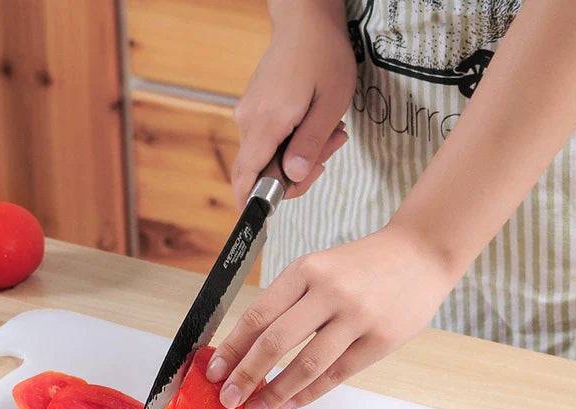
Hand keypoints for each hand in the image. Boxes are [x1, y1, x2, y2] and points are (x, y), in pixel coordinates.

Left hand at [205, 225, 458, 408]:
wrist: (421, 253)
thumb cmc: (360, 266)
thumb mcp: (318, 268)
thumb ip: (286, 303)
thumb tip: (244, 348)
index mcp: (305, 270)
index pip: (257, 315)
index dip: (231, 347)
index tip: (213, 370)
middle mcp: (329, 292)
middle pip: (274, 343)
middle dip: (245, 376)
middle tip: (227, 398)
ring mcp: (357, 317)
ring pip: (305, 365)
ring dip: (274, 393)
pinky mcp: (379, 341)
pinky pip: (335, 376)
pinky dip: (307, 394)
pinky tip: (288, 404)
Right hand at [231, 0, 356, 210]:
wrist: (305, 19)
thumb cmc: (323, 55)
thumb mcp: (329, 104)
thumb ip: (309, 144)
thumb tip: (292, 178)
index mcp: (266, 123)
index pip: (246, 177)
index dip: (251, 204)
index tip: (262, 221)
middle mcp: (249, 122)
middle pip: (260, 171)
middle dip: (294, 175)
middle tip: (328, 153)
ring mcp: (248, 115)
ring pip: (267, 157)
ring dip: (297, 156)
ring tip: (328, 133)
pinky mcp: (254, 110)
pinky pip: (268, 141)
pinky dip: (291, 143)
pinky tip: (313, 124)